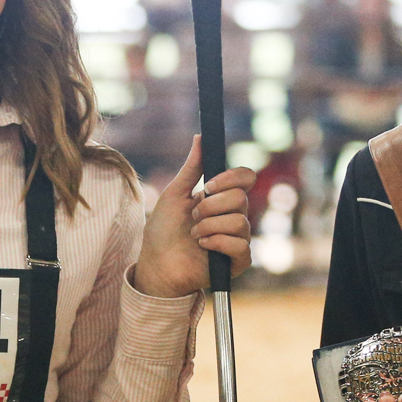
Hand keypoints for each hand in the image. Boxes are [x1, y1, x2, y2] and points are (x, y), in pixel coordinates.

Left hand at [132, 135, 256, 297]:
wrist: (156, 265)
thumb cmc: (163, 232)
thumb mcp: (175, 194)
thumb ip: (191, 168)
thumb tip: (200, 137)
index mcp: (222, 197)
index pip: (246, 178)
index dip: (231, 178)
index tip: (207, 186)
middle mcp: (233, 215)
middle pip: (241, 198)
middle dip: (211, 206)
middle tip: (193, 216)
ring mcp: (237, 238)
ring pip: (240, 222)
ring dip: (210, 226)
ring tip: (195, 235)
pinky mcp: (238, 261)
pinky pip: (240, 245)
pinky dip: (217, 242)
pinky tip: (203, 246)